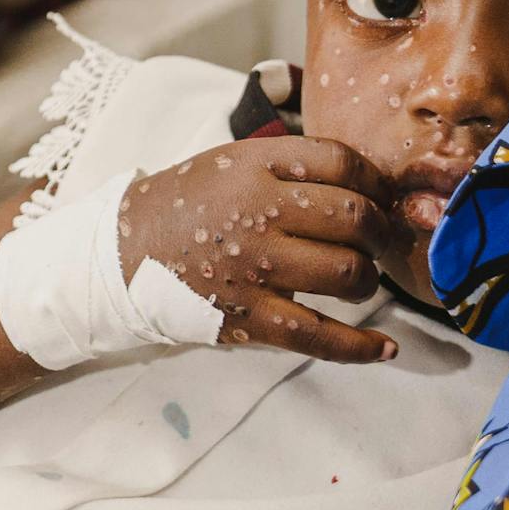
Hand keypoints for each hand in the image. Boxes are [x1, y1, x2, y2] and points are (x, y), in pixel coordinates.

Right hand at [113, 135, 409, 362]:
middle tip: (378, 240)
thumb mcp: (232, 161)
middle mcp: (258, 212)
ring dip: (369, 279)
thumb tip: (370, 187)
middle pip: (356, 218)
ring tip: (358, 279)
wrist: (123, 255)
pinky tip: (386, 348)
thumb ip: (292, 166)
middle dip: (381, 232)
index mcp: (255, 165)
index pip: (342, 161)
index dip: (376, 180)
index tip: (382, 195)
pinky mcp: (249, 317)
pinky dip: (361, 347)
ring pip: (348, 274)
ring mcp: (255, 268)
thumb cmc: (186, 205)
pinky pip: (321, 336)